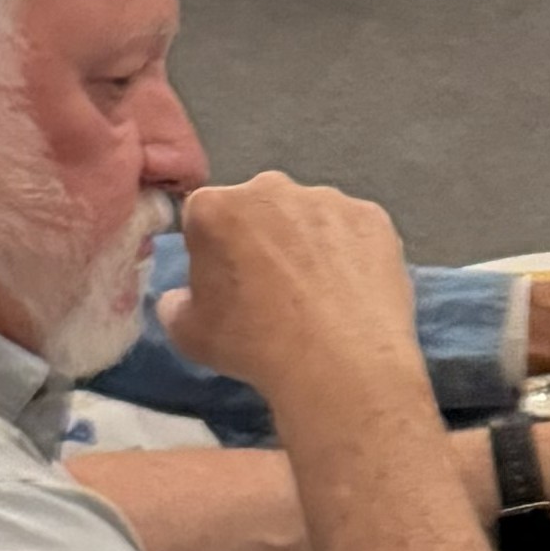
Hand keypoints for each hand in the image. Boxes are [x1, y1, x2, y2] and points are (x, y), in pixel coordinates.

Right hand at [168, 172, 424, 412]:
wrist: (338, 362)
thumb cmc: (254, 345)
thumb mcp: (189, 333)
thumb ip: (175, 304)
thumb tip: (181, 297)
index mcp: (215, 208)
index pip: (204, 219)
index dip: (213, 251)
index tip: (226, 283)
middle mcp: (271, 188)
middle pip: (259, 209)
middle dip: (262, 239)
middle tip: (274, 289)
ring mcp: (328, 199)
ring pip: (310, 217)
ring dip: (309, 244)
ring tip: (320, 295)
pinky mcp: (374, 217)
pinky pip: (355, 232)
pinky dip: (353, 254)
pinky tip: (354, 291)